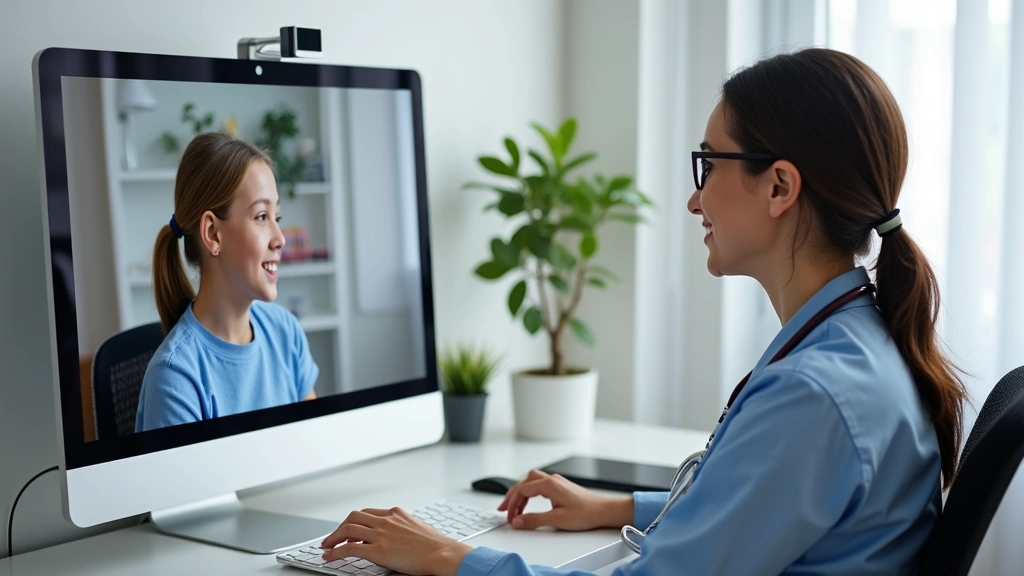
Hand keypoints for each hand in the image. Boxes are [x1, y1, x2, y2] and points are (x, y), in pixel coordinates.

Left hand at [320, 507, 471, 575]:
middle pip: (354, 517)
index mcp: (396, 514)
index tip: (349, 530)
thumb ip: (403, 529)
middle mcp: (386, 520)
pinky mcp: (378, 551)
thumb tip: (397, 538)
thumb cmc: (436, 546)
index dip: (354, 521)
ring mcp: (381, 534)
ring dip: (333, 538)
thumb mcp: (418, 528)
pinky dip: (335, 552)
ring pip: (348, 529)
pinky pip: (349, 549)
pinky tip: (329, 557)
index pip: (368, 512)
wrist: (443, 554)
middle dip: (340, 527)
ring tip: (327, 546)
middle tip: (333, 537)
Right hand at [498, 469, 633, 530]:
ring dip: (520, 493)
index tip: (508, 516)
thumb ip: (534, 520)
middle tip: (503, 509)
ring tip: (513, 508)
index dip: (512, 503)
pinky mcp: (560, 487)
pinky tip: (528, 503)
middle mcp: (552, 480)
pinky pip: (538, 485)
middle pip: (524, 482)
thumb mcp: (557, 519)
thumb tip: (517, 521)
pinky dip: (529, 493)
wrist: (604, 510)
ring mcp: (556, 482)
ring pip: (530, 482)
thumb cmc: (586, 513)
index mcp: (550, 484)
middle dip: (512, 496)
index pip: (522, 490)